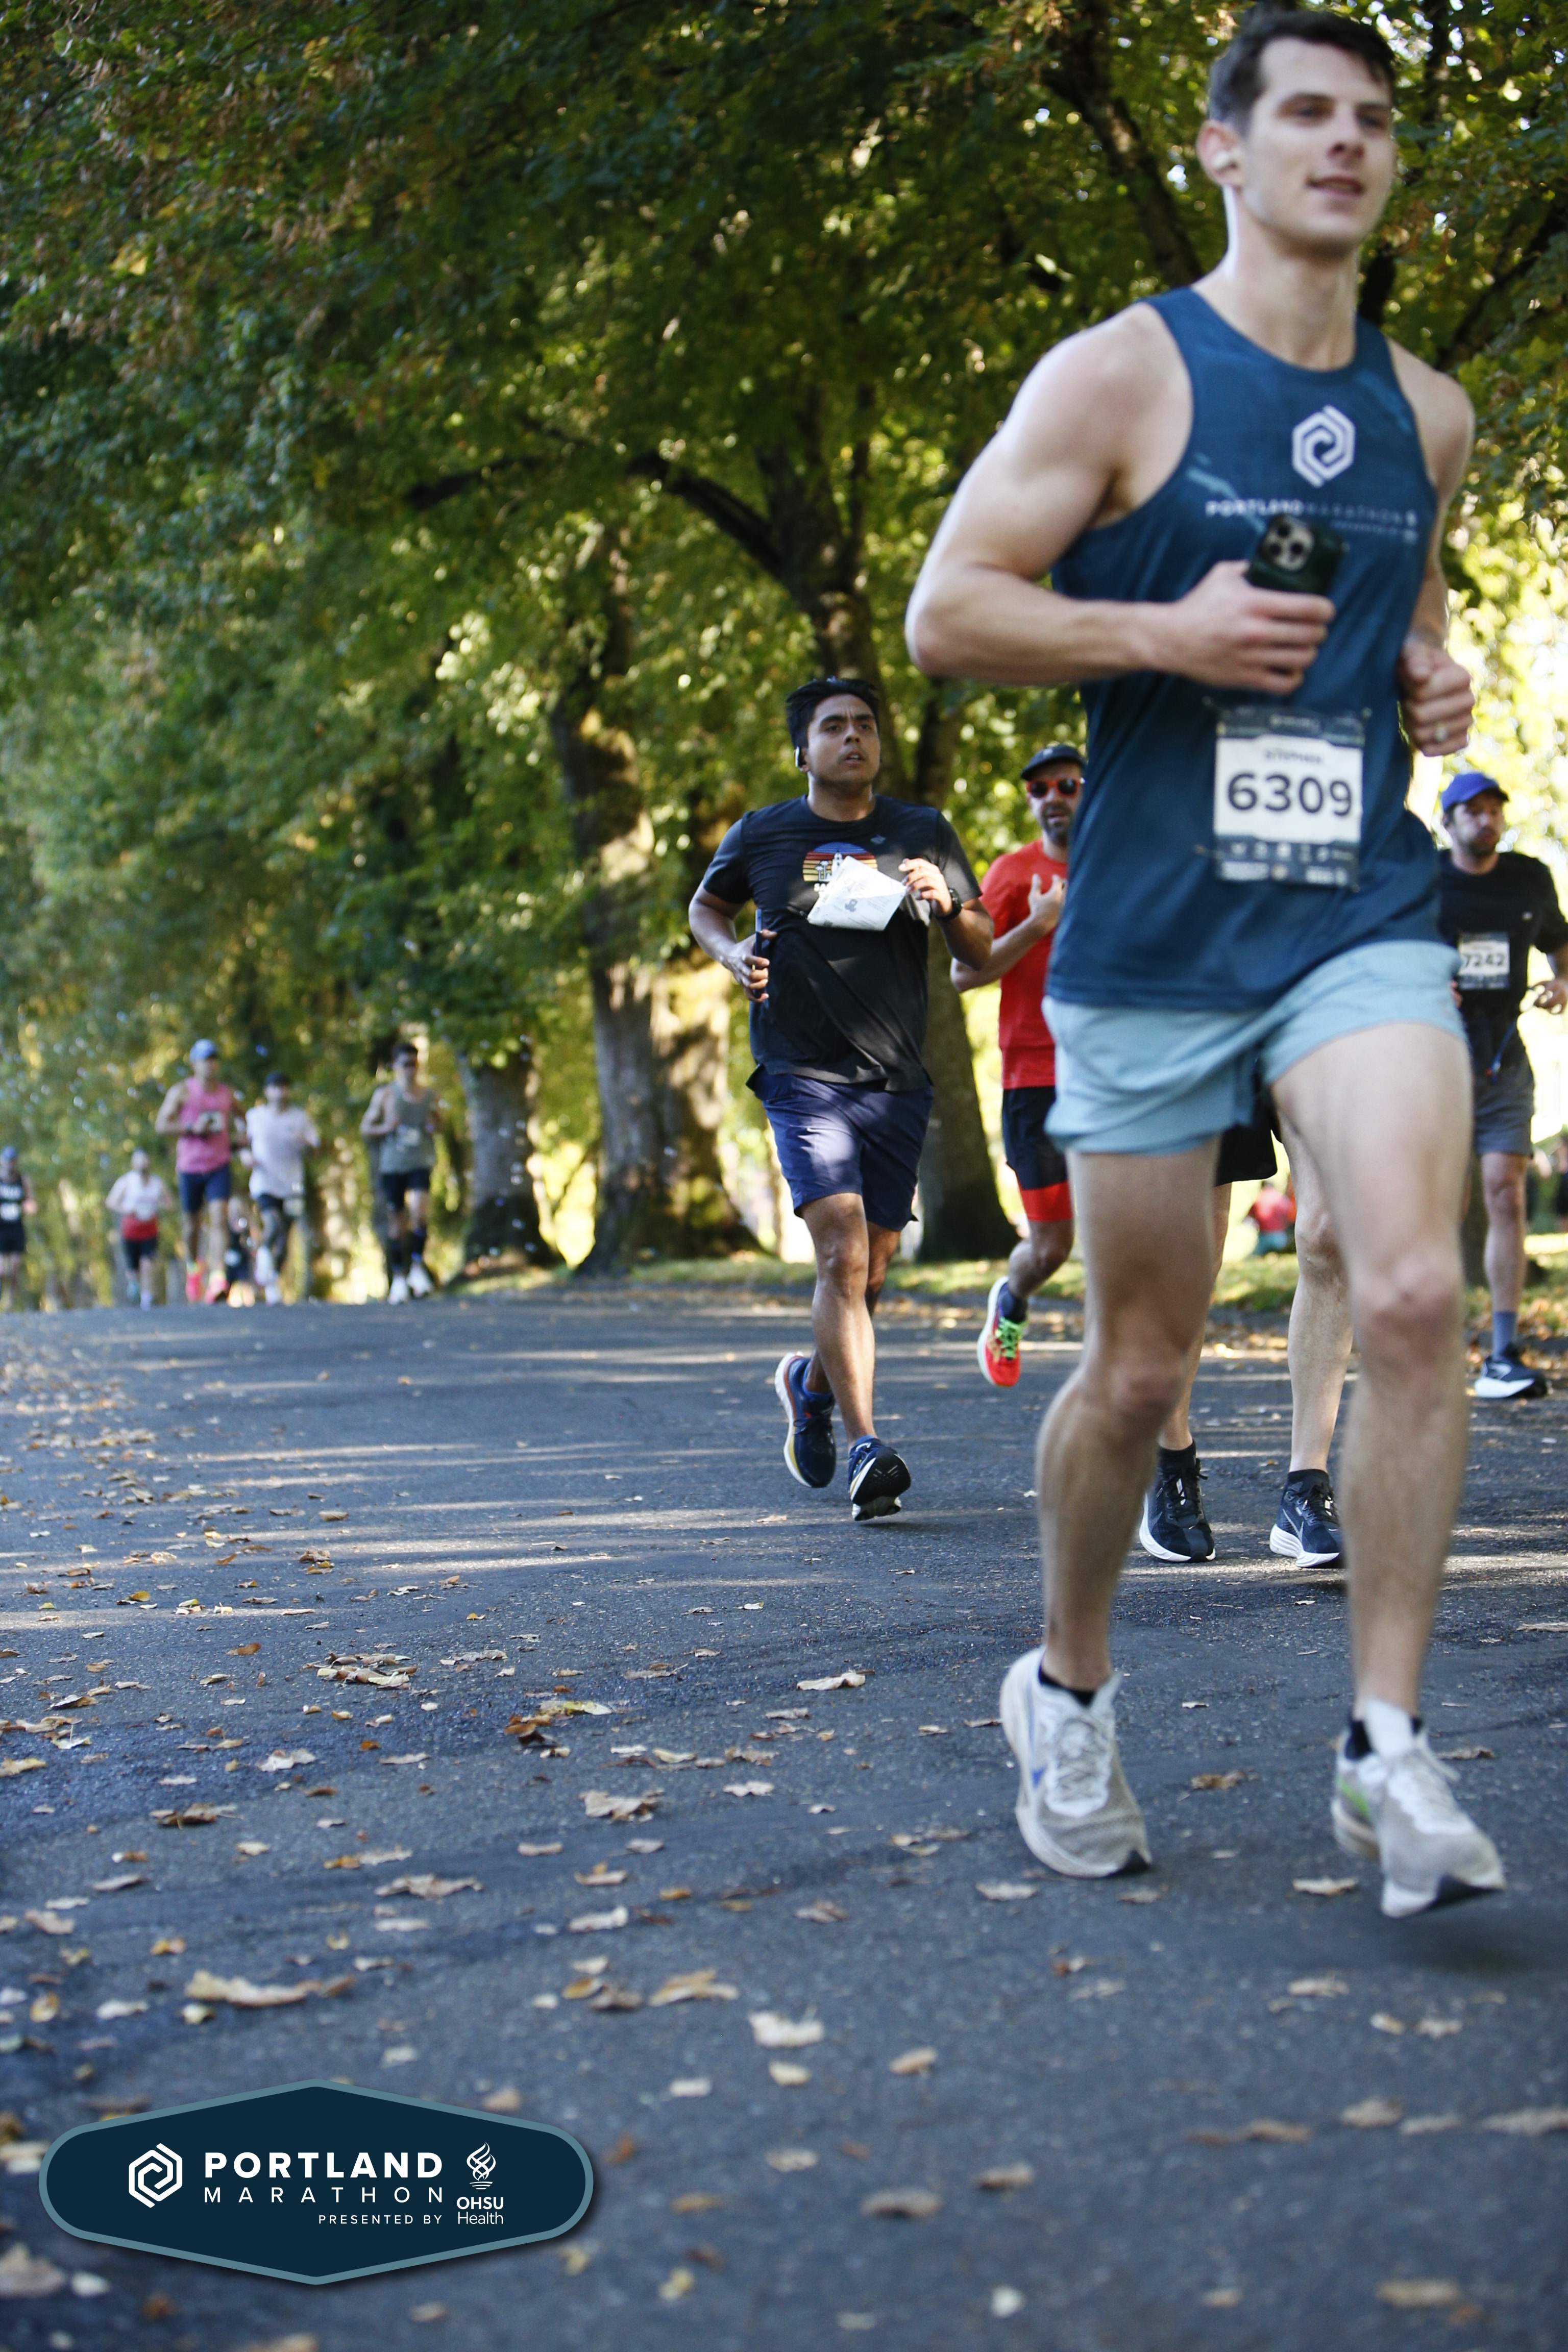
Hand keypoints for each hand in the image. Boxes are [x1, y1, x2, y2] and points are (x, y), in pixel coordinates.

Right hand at [728, 929, 772, 1003]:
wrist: (727, 955)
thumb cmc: (744, 946)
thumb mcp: (752, 939)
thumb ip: (764, 934)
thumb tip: (775, 934)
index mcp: (743, 956)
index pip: (749, 960)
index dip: (758, 962)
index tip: (767, 962)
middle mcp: (741, 968)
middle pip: (750, 975)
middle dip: (761, 975)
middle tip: (767, 972)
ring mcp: (741, 977)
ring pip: (749, 986)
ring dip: (759, 986)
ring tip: (766, 981)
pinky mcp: (742, 984)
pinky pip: (748, 995)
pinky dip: (756, 998)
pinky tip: (766, 996)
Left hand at [899, 857, 954, 916]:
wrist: (944, 903)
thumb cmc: (931, 889)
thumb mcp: (922, 878)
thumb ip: (914, 870)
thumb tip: (905, 861)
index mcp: (932, 869)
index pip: (920, 862)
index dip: (910, 864)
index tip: (900, 868)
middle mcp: (937, 875)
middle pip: (922, 871)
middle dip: (910, 876)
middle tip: (903, 884)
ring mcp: (940, 885)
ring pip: (926, 881)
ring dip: (914, 886)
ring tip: (907, 891)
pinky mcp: (941, 895)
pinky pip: (931, 893)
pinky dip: (922, 895)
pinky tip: (917, 898)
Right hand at [1028, 872, 1065, 933]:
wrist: (1042, 924)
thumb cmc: (1036, 909)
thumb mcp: (1034, 896)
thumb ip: (1036, 885)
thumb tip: (1036, 875)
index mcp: (1056, 892)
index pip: (1059, 881)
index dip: (1056, 877)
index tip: (1053, 876)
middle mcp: (1061, 898)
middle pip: (1065, 886)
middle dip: (1062, 883)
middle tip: (1060, 880)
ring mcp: (1062, 905)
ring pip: (1064, 895)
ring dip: (1061, 891)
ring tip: (1057, 890)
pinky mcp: (1061, 911)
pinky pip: (1062, 902)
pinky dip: (1060, 898)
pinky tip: (1055, 900)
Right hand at [1157, 561, 1334, 694]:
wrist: (1171, 639)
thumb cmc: (1198, 606)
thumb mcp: (1222, 576)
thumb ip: (1251, 569)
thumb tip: (1275, 566)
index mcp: (1254, 603)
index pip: (1307, 607)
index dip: (1325, 608)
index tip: (1326, 609)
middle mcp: (1256, 632)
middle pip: (1310, 634)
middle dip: (1319, 630)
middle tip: (1315, 627)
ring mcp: (1252, 658)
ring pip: (1302, 658)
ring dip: (1309, 651)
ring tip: (1304, 646)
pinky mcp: (1246, 678)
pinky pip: (1285, 683)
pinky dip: (1295, 676)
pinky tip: (1291, 667)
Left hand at [1397, 634, 1472, 755]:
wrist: (1422, 678)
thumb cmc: (1416, 663)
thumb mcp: (1412, 652)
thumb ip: (1415, 659)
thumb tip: (1421, 676)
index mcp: (1462, 676)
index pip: (1423, 693)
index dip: (1410, 689)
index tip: (1412, 679)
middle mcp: (1469, 699)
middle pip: (1422, 716)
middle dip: (1409, 708)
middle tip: (1411, 699)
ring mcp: (1466, 721)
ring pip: (1428, 734)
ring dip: (1413, 726)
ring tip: (1415, 713)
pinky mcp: (1461, 738)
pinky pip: (1447, 750)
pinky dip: (1429, 745)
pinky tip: (1421, 735)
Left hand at [1531, 979, 1567, 1014]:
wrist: (1565, 982)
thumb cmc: (1552, 983)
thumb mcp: (1544, 982)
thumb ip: (1536, 985)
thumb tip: (1528, 989)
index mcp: (1554, 985)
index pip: (1545, 994)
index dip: (1538, 1000)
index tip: (1533, 1004)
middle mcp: (1560, 991)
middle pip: (1549, 1002)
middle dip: (1541, 1006)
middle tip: (1536, 1006)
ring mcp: (1564, 998)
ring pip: (1553, 1007)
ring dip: (1545, 1009)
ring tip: (1543, 1006)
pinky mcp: (1565, 1003)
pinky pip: (1560, 1012)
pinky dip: (1554, 1013)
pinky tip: (1549, 1011)